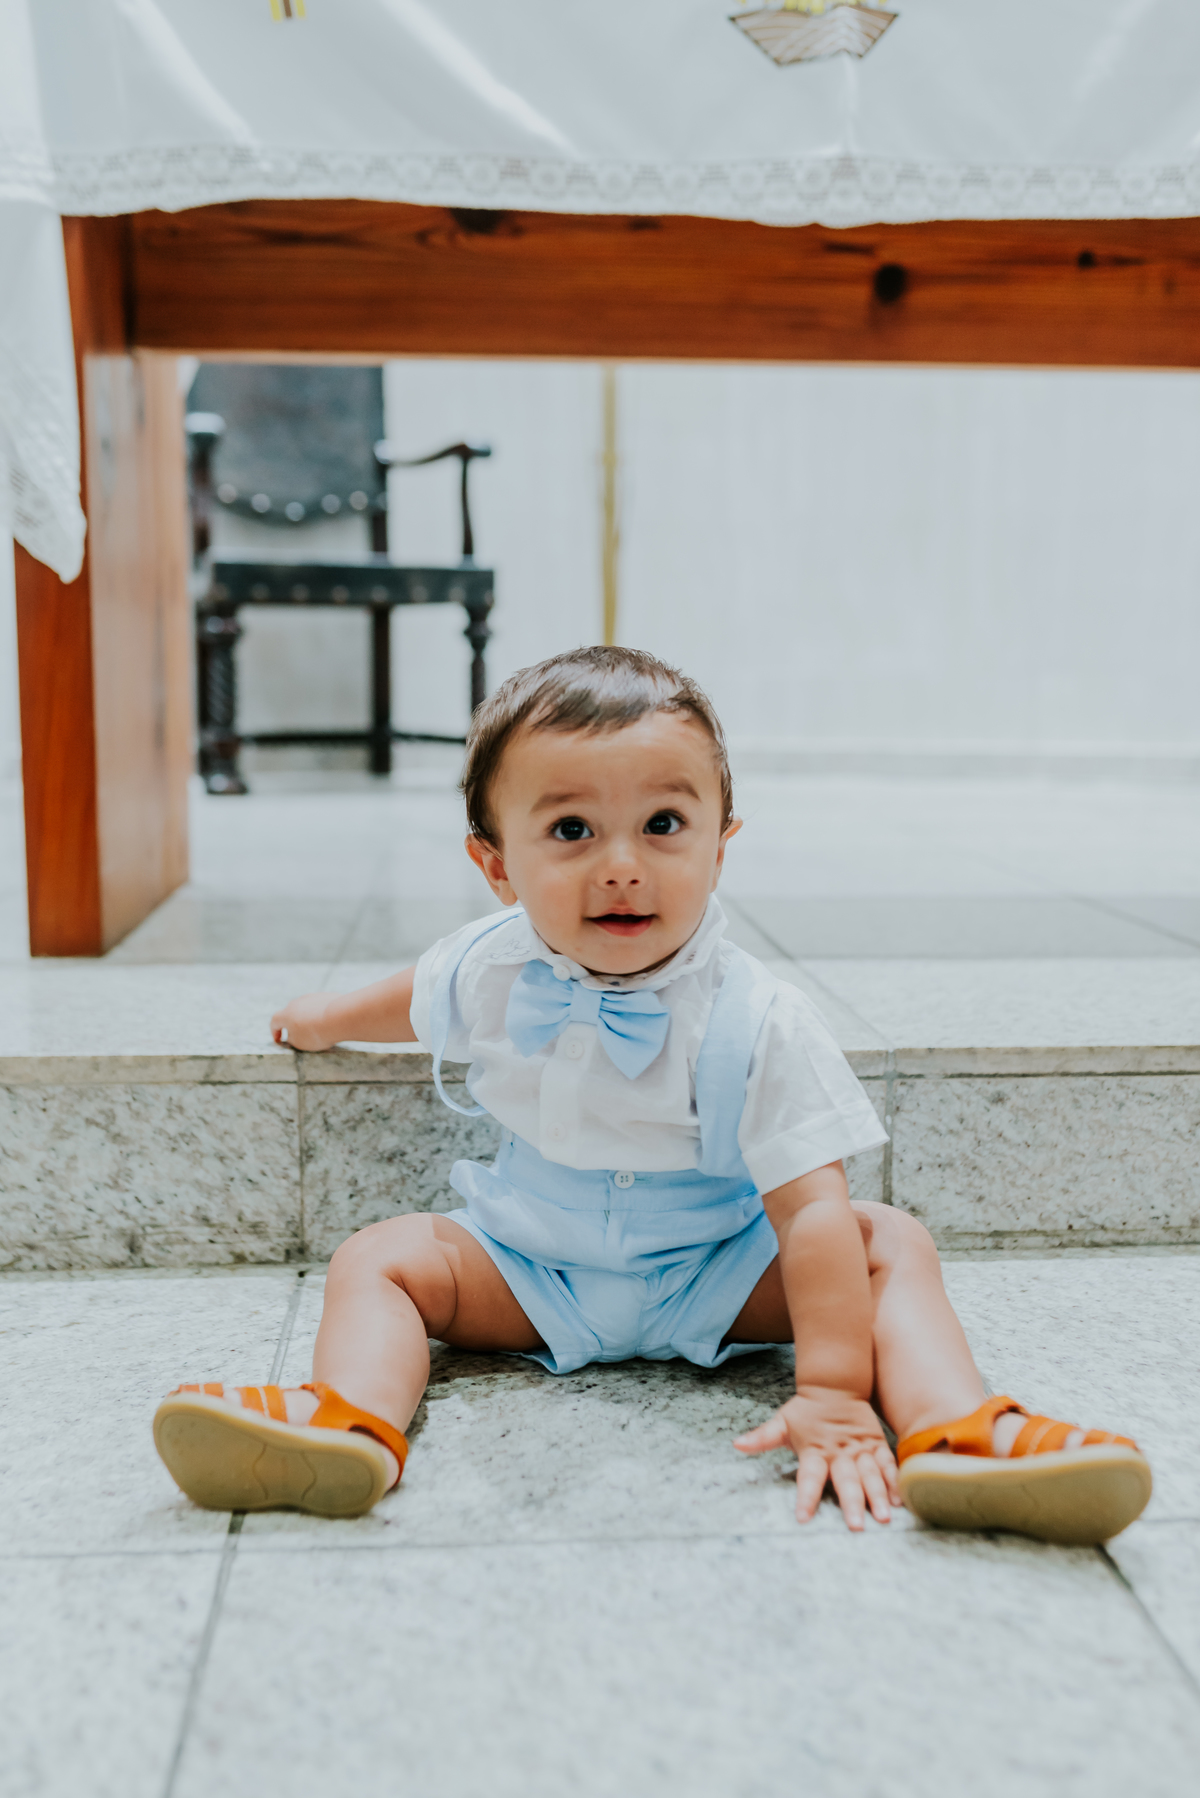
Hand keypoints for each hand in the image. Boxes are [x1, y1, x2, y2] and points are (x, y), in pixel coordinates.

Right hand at [270, 993, 335, 1051]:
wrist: (338, 1018)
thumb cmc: (316, 1033)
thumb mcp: (299, 1043)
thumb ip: (292, 1039)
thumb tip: (293, 1035)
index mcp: (286, 1014)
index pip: (275, 1021)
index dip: (275, 1032)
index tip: (279, 1039)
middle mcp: (297, 1002)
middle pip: (291, 1013)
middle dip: (293, 1024)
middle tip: (298, 1034)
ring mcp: (312, 997)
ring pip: (306, 1009)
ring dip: (307, 1018)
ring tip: (316, 1029)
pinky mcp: (325, 996)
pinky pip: (319, 1006)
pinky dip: (320, 1014)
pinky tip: (328, 1022)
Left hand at [734, 1386, 898, 1529]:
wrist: (834, 1383)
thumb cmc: (805, 1411)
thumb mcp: (782, 1422)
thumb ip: (762, 1438)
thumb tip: (737, 1445)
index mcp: (814, 1450)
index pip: (809, 1477)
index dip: (806, 1497)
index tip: (803, 1518)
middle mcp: (839, 1452)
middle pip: (846, 1480)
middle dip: (852, 1503)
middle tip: (856, 1526)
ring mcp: (860, 1449)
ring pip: (871, 1474)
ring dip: (878, 1496)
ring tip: (885, 1517)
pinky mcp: (876, 1444)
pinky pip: (887, 1464)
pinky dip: (894, 1481)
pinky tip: (901, 1500)